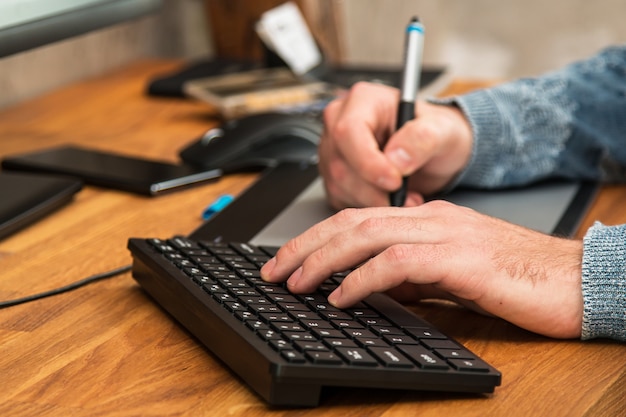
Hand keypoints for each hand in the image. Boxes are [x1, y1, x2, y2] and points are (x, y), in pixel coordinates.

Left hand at [261, 200, 583, 338]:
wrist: (574, 279)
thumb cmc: (516, 277)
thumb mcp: (449, 273)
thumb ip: (409, 274)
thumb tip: (366, 286)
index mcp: (426, 216)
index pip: (358, 217)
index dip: (316, 237)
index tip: (287, 260)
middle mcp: (431, 216)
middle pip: (352, 219)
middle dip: (306, 245)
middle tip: (274, 270)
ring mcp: (446, 232)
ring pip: (367, 233)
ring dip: (324, 259)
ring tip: (295, 282)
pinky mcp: (461, 258)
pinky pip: (399, 262)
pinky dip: (363, 278)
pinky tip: (342, 295)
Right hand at [319, 82, 472, 208]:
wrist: (433, 154)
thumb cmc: (435, 134)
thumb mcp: (443, 130)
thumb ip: (423, 138)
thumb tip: (397, 159)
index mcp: (363, 100)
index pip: (348, 132)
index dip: (368, 162)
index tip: (396, 181)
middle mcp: (340, 122)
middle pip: (340, 164)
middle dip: (375, 189)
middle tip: (409, 196)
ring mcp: (332, 150)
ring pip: (339, 185)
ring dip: (374, 201)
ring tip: (405, 197)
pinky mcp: (332, 175)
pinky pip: (340, 198)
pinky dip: (367, 206)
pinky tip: (390, 199)